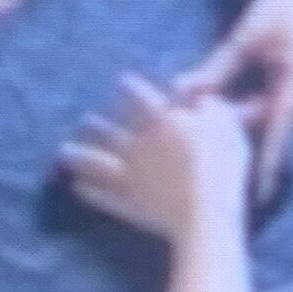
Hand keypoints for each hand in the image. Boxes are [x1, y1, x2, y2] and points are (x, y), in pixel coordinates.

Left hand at [60, 74, 250, 245]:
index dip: (130, 87)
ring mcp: (130, 175)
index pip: (142, 97)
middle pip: (111, 130)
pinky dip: (88, 192)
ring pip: (97, 162)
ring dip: (79, 156)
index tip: (120, 80)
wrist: (207, 210)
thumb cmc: (222, 165)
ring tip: (64, 153)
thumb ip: (213, 111)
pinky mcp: (128, 203)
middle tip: (85, 120)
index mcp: (164, 122)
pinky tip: (76, 188)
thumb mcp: (228, 128)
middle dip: (96, 124)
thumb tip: (205, 101)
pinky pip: (102, 196)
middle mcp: (140, 144)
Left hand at [177, 0, 292, 202]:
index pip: (281, 129)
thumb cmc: (281, 4)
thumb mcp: (245, 37)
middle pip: (274, 132)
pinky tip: (223, 132)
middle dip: (243, 152)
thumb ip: (216, 70)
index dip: (267, 163)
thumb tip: (179, 97)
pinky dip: (252, 123)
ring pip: (274, 127)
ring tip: (210, 160)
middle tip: (209, 175)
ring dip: (244, 138)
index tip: (255, 194)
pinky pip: (276, 116)